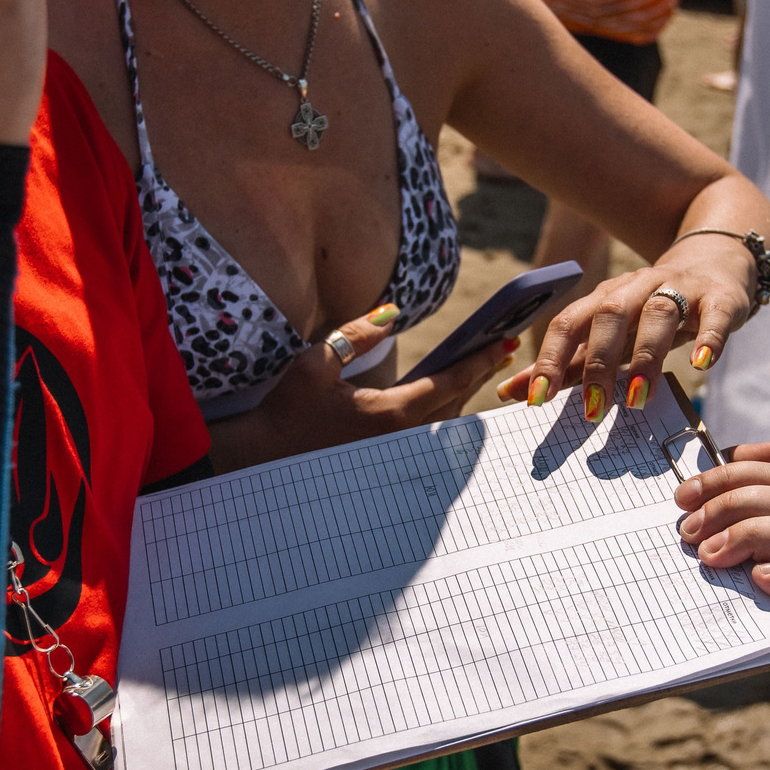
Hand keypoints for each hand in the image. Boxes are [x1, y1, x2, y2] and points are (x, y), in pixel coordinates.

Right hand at [207, 307, 517, 469]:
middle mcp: (400, 437)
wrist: (264, 457)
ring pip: (443, 420)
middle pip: (455, 401)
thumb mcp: (316, 363)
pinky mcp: (384, 457)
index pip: (449, 381)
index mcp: (390, 413)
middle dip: (479, 373)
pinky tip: (445, 391)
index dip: (479, 359)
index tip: (504, 341)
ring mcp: (394, 451)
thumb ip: (356, 335)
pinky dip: (443, 408)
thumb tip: (391, 312)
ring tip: (478, 364)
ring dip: (463, 392)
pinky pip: (427, 431)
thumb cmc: (287, 409)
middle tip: (502, 347)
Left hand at [497, 234, 763, 420]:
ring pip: (658, 314)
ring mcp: (680, 289)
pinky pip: (714, 315)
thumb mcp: (608, 336)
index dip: (548, 359)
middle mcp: (637, 288)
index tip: (535, 400)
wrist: (716, 263)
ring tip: (638, 398)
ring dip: (646, 356)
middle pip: (610, 316)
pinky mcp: (720, 299)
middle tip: (592, 411)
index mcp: (604, 299)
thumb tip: (508, 393)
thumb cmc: (651, 313)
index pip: (568, 323)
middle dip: (597, 363)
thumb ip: (563, 364)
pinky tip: (703, 364)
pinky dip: (709, 339)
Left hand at [675, 442, 769, 623]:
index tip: (688, 491)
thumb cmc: (704, 587)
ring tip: (710, 556)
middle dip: (730, 503)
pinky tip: (758, 578)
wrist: (716, 648)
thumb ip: (703, 513)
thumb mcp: (699, 543)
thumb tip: (688, 492)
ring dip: (749, 534)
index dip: (740, 465)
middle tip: (689, 531)